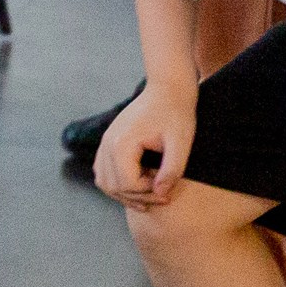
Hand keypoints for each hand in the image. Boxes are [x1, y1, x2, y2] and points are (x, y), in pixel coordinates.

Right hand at [95, 81, 196, 208]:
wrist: (168, 89)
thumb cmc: (177, 113)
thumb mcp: (181, 142)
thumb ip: (172, 169)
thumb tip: (160, 193)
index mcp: (122, 143)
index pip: (127, 184)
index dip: (147, 193)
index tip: (167, 192)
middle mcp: (107, 144)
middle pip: (113, 186)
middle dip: (138, 197)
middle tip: (163, 197)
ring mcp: (104, 143)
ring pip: (104, 182)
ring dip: (126, 194)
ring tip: (151, 196)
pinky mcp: (108, 142)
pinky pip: (104, 172)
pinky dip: (118, 184)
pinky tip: (140, 185)